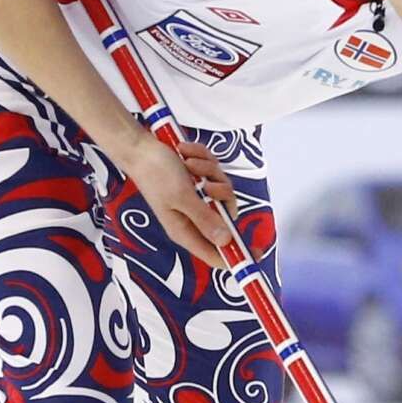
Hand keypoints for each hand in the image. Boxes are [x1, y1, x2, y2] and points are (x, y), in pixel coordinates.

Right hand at [114, 131, 235, 268]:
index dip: (237, 256)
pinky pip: (214, 172)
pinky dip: (203, 160)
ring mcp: (196, 198)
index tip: (260, 252)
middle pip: (226, 215)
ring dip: (208, 171)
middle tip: (206, 183)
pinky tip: (186, 155)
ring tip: (188, 162)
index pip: (216, 254)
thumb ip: (204, 219)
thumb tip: (226, 241)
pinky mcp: (198, 181)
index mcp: (185, 230)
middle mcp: (193, 217)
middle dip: (221, 193)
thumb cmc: (156, 173)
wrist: (140, 147)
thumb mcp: (182, 197)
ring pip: (222, 190)